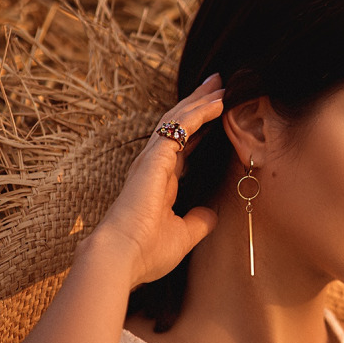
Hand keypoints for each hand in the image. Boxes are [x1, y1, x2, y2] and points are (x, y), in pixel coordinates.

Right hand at [88, 74, 224, 285]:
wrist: (124, 257)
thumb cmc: (146, 251)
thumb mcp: (183, 235)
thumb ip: (198, 222)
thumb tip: (211, 215)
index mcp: (160, 181)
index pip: (182, 147)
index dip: (199, 129)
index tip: (215, 114)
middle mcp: (154, 166)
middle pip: (179, 126)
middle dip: (198, 104)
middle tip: (218, 86)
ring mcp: (152, 159)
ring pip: (178, 120)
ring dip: (200, 101)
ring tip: (220, 85)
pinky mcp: (154, 158)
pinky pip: (179, 127)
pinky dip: (199, 113)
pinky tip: (217, 103)